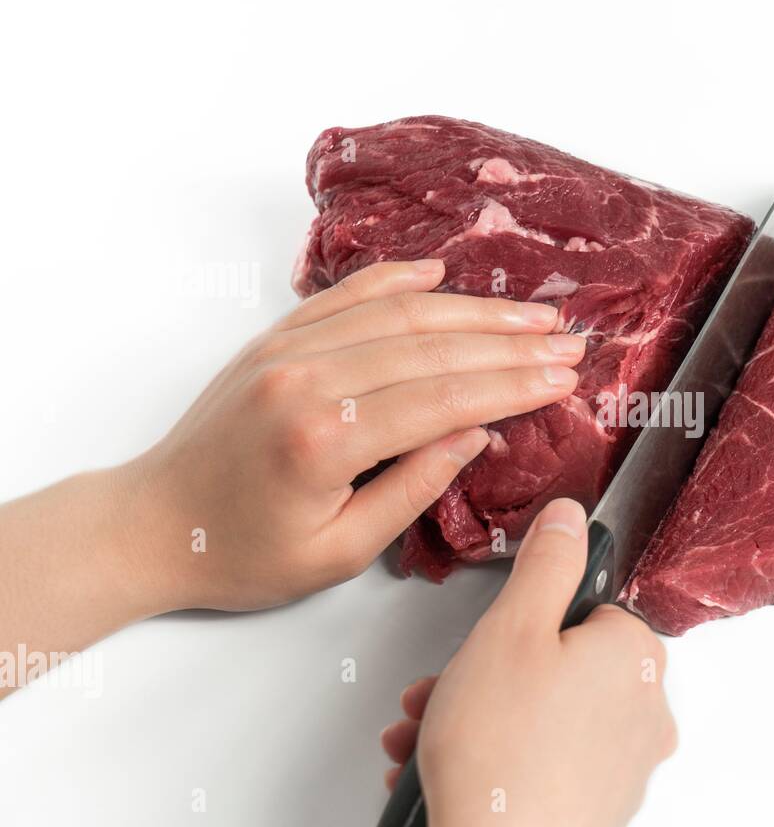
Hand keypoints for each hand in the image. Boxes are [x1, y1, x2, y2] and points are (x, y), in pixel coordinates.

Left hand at [126, 259, 583, 612]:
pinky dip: (396, 279)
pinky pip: (344, 296)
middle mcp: (307, 380)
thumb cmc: (243, 555)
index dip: (514, 384)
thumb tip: (478, 432)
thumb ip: (414, 488)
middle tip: (567, 340)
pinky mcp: (273, 340)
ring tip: (530, 312)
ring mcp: (287, 350)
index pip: (446, 397)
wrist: (153, 525)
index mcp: (325, 440)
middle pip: (432, 346)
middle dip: (510, 342)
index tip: (564, 376)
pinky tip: (440, 271)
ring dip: (472, 309)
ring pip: (398, 313)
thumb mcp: (339, 552)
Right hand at [380, 498, 676, 826]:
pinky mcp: (597, 805)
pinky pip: (544, 761)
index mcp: (636, 656)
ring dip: (479, 715)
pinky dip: (498, 757)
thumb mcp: (512, 627)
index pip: (584, 610)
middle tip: (447, 690)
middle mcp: (645, 710)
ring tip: (429, 734)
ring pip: (544, 715)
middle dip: (487, 674)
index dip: (524, 622)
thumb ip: (546, 564)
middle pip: (558, 665)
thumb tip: (569, 520)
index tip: (492, 640)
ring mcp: (624, 764)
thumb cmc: (504, 755)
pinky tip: (450, 768)